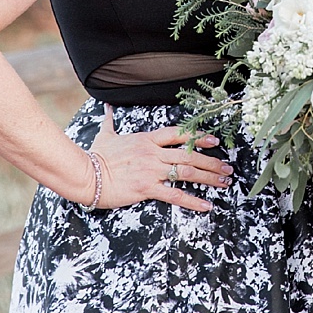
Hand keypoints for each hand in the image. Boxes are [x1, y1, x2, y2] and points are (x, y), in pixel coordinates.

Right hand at [87, 109, 233, 211]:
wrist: (84, 175)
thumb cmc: (95, 156)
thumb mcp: (106, 135)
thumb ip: (110, 121)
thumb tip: (106, 107)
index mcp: (146, 139)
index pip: (178, 134)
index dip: (198, 137)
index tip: (214, 140)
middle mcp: (153, 153)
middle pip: (189, 155)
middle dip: (212, 162)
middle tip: (228, 168)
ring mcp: (151, 171)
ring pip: (187, 173)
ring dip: (209, 178)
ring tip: (224, 182)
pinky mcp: (146, 188)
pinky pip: (175, 195)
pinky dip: (193, 201)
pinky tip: (207, 205)